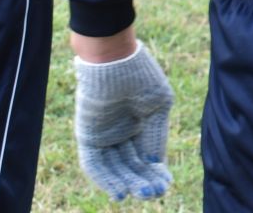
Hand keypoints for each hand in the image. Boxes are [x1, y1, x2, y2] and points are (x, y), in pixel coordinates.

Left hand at [74, 40, 173, 200]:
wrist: (112, 57)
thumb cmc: (139, 74)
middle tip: (154, 194)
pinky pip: (94, 163)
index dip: (155, 172)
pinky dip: (106, 180)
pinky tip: (119, 193)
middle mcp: (121, 132)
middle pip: (131, 165)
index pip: (146, 156)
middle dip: (143, 181)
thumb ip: (156, 136)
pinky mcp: (87, 135)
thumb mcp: (158, 105)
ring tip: (140, 194)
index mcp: (139, 123)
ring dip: (126, 183)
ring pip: (114, 168)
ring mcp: (103, 135)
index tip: (165, 185)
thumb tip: (154, 164)